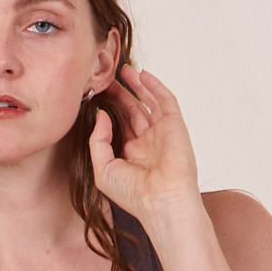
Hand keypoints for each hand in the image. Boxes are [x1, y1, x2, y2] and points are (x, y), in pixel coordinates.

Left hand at [88, 64, 201, 228]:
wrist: (162, 200)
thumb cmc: (133, 194)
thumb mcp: (103, 169)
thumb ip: (98, 141)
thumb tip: (101, 115)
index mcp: (131, 155)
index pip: (119, 126)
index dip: (109, 110)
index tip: (97, 96)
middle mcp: (147, 143)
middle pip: (132, 111)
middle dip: (121, 94)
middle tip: (108, 78)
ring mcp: (162, 133)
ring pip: (149, 103)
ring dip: (138, 86)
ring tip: (124, 70)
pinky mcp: (175, 126)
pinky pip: (165, 100)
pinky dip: (155, 87)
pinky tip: (143, 75)